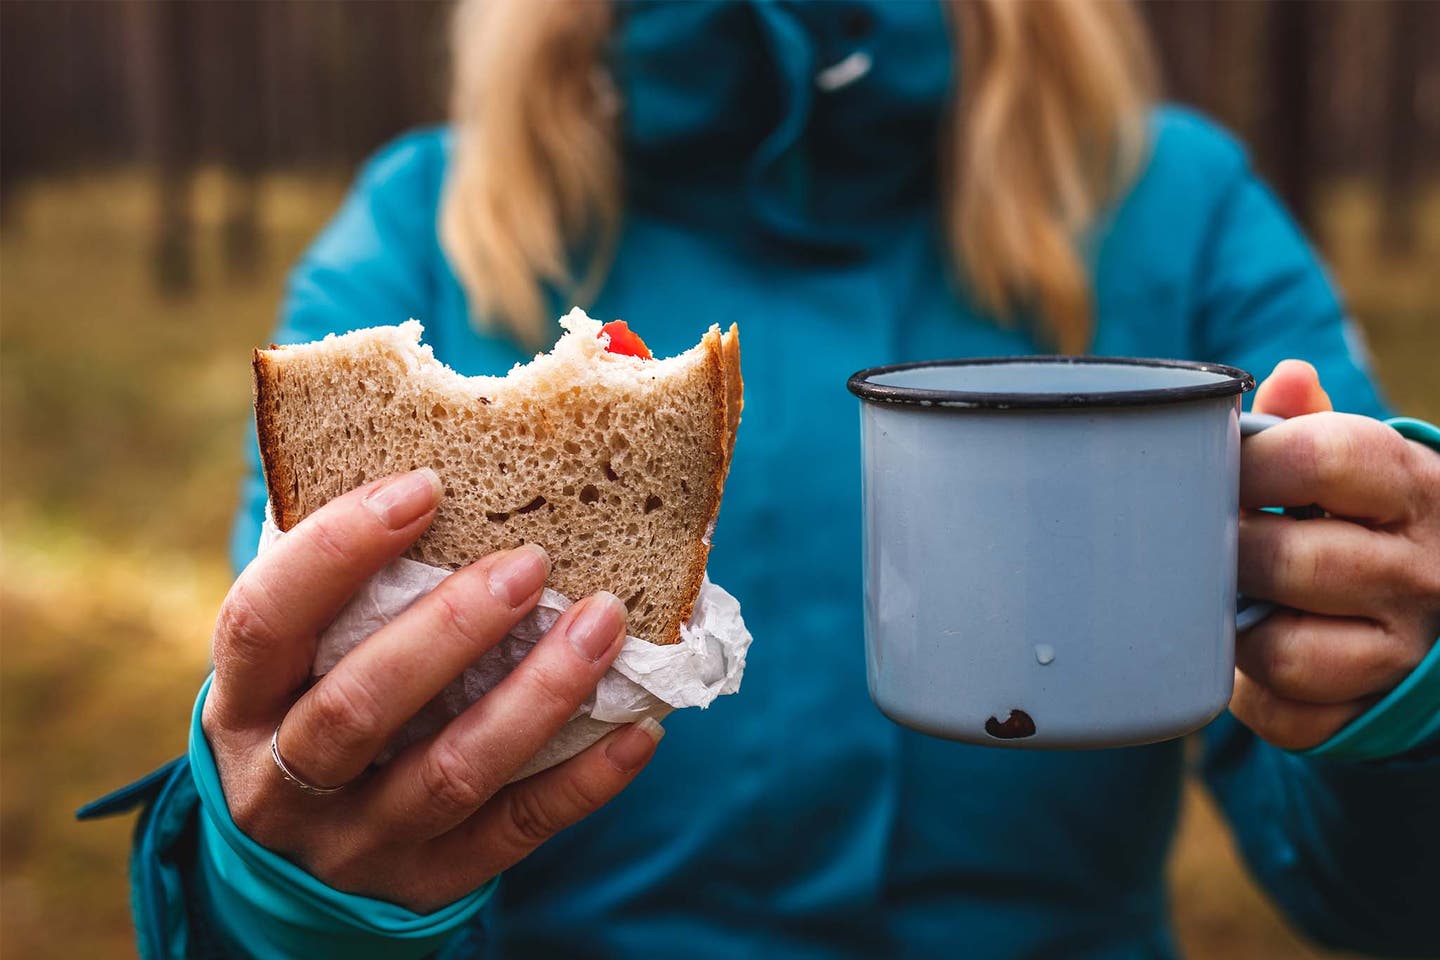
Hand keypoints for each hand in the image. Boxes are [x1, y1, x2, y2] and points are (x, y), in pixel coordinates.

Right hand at [201, 469, 661, 911]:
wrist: (300, 857)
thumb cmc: (315, 703)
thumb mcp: (299, 651)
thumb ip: (341, 573)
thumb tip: (438, 448)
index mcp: (241, 701)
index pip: (265, 619)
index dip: (337, 549)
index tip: (424, 486)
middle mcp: (281, 783)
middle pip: (361, 707)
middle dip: (452, 628)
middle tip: (530, 562)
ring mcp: (355, 844)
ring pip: (450, 774)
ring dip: (536, 696)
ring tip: (603, 623)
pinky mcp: (427, 884)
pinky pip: (514, 833)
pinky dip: (582, 782)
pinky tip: (639, 730)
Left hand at [1233, 361, 1439, 749]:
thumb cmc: (1372, 518)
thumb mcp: (1365, 464)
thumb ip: (1309, 423)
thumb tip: (1284, 378)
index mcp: (1416, 490)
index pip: (1325, 459)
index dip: (1248, 461)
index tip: (1211, 463)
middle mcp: (1421, 574)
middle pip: (1290, 561)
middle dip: (1228, 549)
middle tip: (1203, 538)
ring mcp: (1402, 653)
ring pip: (1283, 652)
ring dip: (1234, 627)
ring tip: (1226, 597)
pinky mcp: (1372, 715)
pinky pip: (1286, 717)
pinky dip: (1249, 692)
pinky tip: (1248, 652)